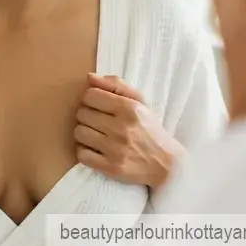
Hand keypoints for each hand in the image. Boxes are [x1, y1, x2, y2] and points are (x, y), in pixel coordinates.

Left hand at [75, 74, 181, 189]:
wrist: (166, 164)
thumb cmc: (150, 130)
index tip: (98, 106)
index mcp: (129, 108)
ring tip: (96, 136)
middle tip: (98, 122)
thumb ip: (116, 86)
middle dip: (87, 116)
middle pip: (82, 114)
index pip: (90, 95)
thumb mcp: (140, 102)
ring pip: (79, 133)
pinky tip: (96, 150)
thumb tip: (89, 77)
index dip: (90, 99)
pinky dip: (85, 152)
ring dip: (84, 133)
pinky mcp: (110, 168)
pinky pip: (81, 154)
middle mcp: (121, 128)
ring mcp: (115, 149)